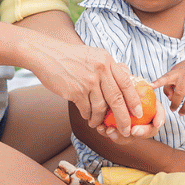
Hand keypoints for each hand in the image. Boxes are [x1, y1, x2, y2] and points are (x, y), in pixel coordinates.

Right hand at [26, 39, 158, 139]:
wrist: (46, 54)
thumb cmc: (71, 57)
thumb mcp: (94, 55)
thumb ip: (108, 68)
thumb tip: (125, 83)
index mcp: (107, 60)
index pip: (126, 83)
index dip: (134, 100)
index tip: (138, 113)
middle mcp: (100, 70)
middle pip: (117, 99)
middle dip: (123, 118)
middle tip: (125, 129)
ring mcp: (88, 81)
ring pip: (100, 107)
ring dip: (99, 119)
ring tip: (97, 123)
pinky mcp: (75, 91)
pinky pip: (86, 109)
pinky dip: (87, 115)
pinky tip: (86, 116)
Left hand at [155, 62, 184, 113]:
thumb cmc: (183, 72)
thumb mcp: (173, 74)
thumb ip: (167, 87)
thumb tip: (171, 100)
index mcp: (176, 73)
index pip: (165, 78)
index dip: (157, 82)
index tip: (150, 86)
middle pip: (179, 94)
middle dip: (175, 105)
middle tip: (173, 109)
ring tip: (181, 113)